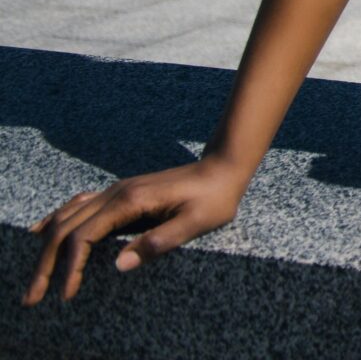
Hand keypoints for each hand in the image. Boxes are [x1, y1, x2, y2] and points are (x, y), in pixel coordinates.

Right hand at [21, 157, 248, 305]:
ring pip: (67, 216)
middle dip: (46, 263)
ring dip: (46, 246)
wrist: (224, 167)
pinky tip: (42, 232)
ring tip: (36, 276)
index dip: (71, 267)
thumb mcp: (196, 223)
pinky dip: (57, 221)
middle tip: (33, 296)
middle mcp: (117, 192)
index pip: (84, 236)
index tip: (67, 294)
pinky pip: (78, 205)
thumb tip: (119, 265)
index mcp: (131, 201)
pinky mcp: (121, 192)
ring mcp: (117, 190)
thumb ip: (159, 242)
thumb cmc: (215, 198)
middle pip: (66, 227)